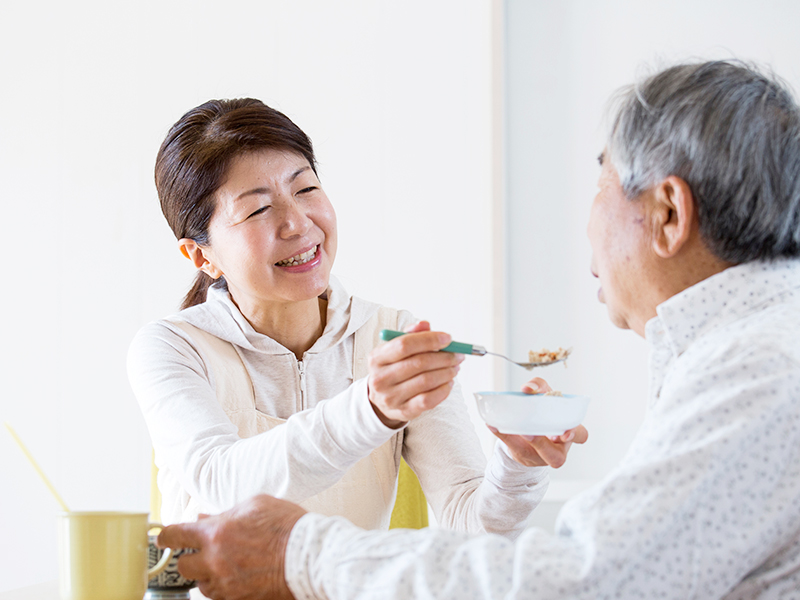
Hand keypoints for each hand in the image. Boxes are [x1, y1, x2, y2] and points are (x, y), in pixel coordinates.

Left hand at [158, 495, 306, 599]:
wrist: (310, 556)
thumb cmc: (286, 526)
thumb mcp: (255, 505)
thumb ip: (225, 512)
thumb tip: (205, 518)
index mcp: (216, 533)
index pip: (175, 535)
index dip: (166, 536)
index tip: (164, 537)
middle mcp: (216, 561)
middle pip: (183, 566)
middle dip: (190, 557)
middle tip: (203, 550)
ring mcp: (227, 585)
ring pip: (200, 584)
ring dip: (207, 574)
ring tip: (226, 563)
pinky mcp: (239, 599)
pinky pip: (219, 596)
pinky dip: (223, 587)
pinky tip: (237, 576)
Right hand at [367, 321, 463, 427]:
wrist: (381, 399)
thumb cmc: (393, 368)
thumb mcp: (395, 349)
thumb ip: (411, 334)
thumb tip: (425, 324)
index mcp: (376, 357)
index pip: (405, 344)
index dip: (429, 340)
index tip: (448, 338)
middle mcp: (380, 378)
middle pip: (418, 363)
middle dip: (444, 357)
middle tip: (458, 355)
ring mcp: (391, 397)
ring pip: (426, 381)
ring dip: (447, 372)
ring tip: (455, 367)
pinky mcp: (403, 411)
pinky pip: (429, 400)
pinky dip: (444, 389)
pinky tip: (448, 382)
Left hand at [488, 377, 588, 467]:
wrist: (531, 427)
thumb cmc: (544, 411)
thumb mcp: (546, 395)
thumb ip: (540, 386)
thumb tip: (528, 388)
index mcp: (569, 432)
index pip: (580, 436)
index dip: (574, 435)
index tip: (565, 433)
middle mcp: (557, 448)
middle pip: (556, 457)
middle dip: (543, 445)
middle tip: (532, 433)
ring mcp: (539, 455)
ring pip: (532, 456)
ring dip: (522, 443)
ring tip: (517, 430)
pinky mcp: (522, 454)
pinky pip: (511, 446)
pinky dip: (501, 434)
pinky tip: (492, 424)